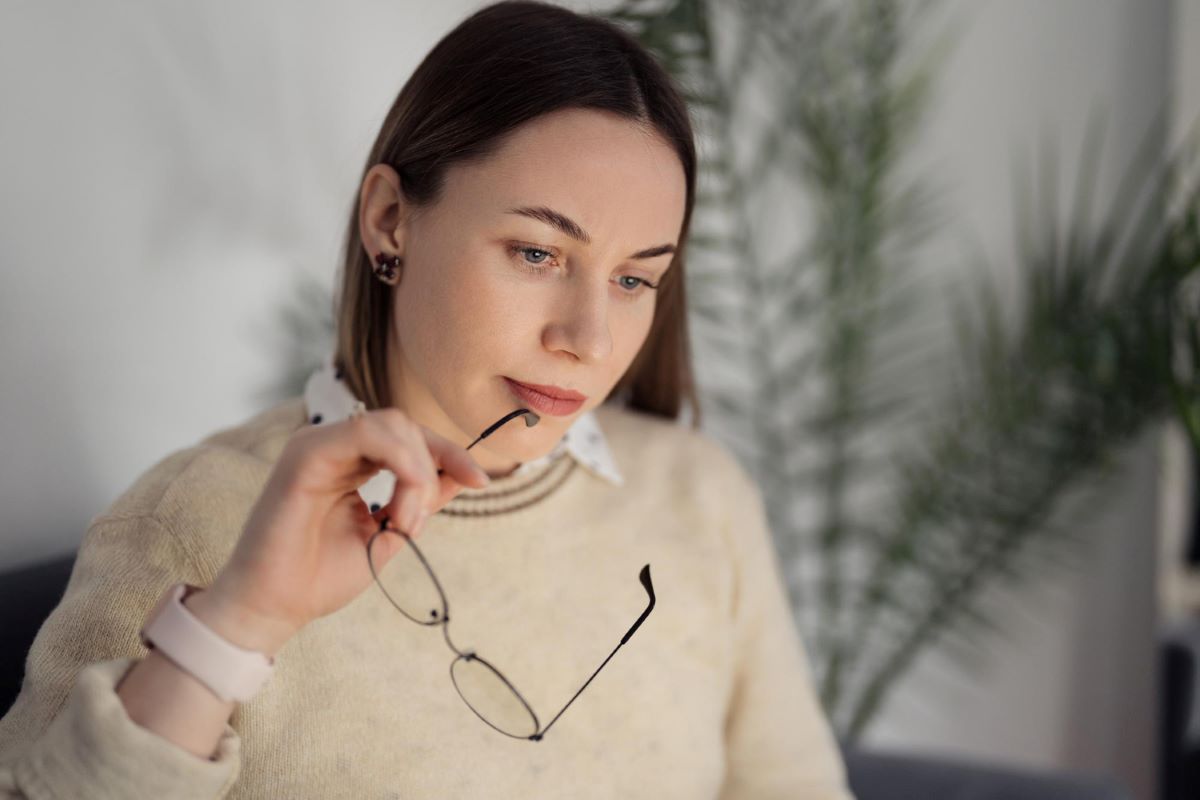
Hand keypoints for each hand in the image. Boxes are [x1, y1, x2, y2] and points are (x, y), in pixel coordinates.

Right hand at [191, 407, 489, 654]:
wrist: (274, 609)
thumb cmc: (320, 578)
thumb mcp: (389, 535)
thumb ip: (420, 501)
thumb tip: (462, 476)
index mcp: (350, 463)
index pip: (411, 438)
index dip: (451, 454)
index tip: (482, 481)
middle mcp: (333, 447)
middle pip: (406, 426)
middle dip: (435, 467)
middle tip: (419, 523)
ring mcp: (316, 445)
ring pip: (393, 425)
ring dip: (417, 473)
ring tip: (406, 522)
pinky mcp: (304, 454)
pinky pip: (366, 433)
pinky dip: (400, 464)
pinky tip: (400, 505)